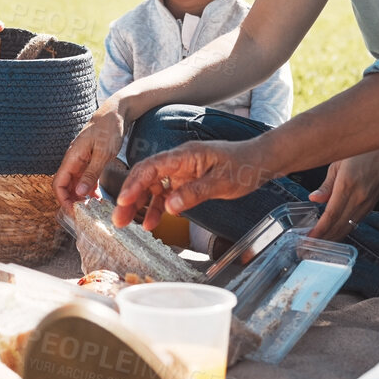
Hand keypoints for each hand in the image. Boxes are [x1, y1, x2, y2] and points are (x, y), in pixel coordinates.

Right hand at [54, 103, 127, 207]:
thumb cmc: (109, 129)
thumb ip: (91, 173)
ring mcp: (81, 161)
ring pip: (75, 184)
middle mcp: (73, 160)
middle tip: (85, 215)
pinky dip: (89, 190)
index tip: (74, 212)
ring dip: (80, 197)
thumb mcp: (103, 152)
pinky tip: (98, 198)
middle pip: (65, 186)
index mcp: (72, 157)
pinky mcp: (89, 161)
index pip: (58, 184)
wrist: (116, 113)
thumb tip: (79, 192)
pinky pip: (85, 179)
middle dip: (72, 202)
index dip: (63, 200)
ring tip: (92, 210)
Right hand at [113, 139, 273, 232]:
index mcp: (186, 155)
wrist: (260, 162)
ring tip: (128, 223)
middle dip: (131, 196)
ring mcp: (182, 171)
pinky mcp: (187, 181)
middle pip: (147, 177)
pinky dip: (158, 207)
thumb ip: (195, 193)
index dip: (135, 183)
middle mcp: (180, 161)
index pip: (152, 166)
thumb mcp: (222, 182)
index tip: (124, 200)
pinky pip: (166, 194)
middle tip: (119, 218)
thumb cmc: (244, 166)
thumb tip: (169, 207)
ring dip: (140, 204)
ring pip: (154, 186)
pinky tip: (152, 222)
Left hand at [306, 140, 378, 241]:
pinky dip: (342, 231)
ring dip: (332, 238)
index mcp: (347, 184)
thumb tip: (313, 199)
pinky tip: (332, 235)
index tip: (308, 239)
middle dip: (322, 239)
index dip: (319, 230)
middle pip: (338, 225)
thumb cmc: (363, 152)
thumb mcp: (339, 162)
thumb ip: (326, 184)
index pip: (331, 214)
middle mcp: (358, 198)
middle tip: (306, 247)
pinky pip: (354, 223)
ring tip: (317, 246)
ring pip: (347, 228)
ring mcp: (366, 204)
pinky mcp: (370, 206)